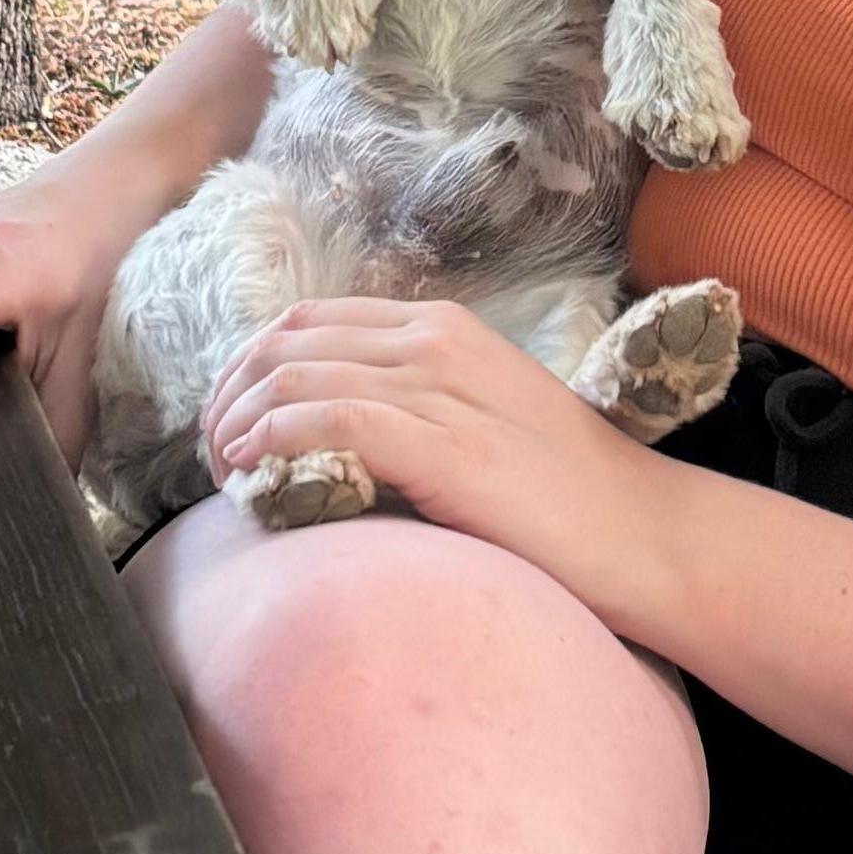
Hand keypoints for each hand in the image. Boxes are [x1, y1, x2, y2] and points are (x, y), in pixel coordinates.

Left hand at [196, 297, 691, 606]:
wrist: (641, 533)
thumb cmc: (565, 495)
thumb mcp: (483, 422)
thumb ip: (413, 411)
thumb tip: (326, 439)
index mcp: (443, 329)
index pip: (308, 320)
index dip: (249, 367)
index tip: (227, 422)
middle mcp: (436, 343)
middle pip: (287, 342)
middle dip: (230, 393)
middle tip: (211, 453)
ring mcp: (441, 388)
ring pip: (296, 376)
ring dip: (239, 422)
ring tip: (222, 470)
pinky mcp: (443, 443)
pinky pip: (330, 418)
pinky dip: (276, 440)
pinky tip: (253, 471)